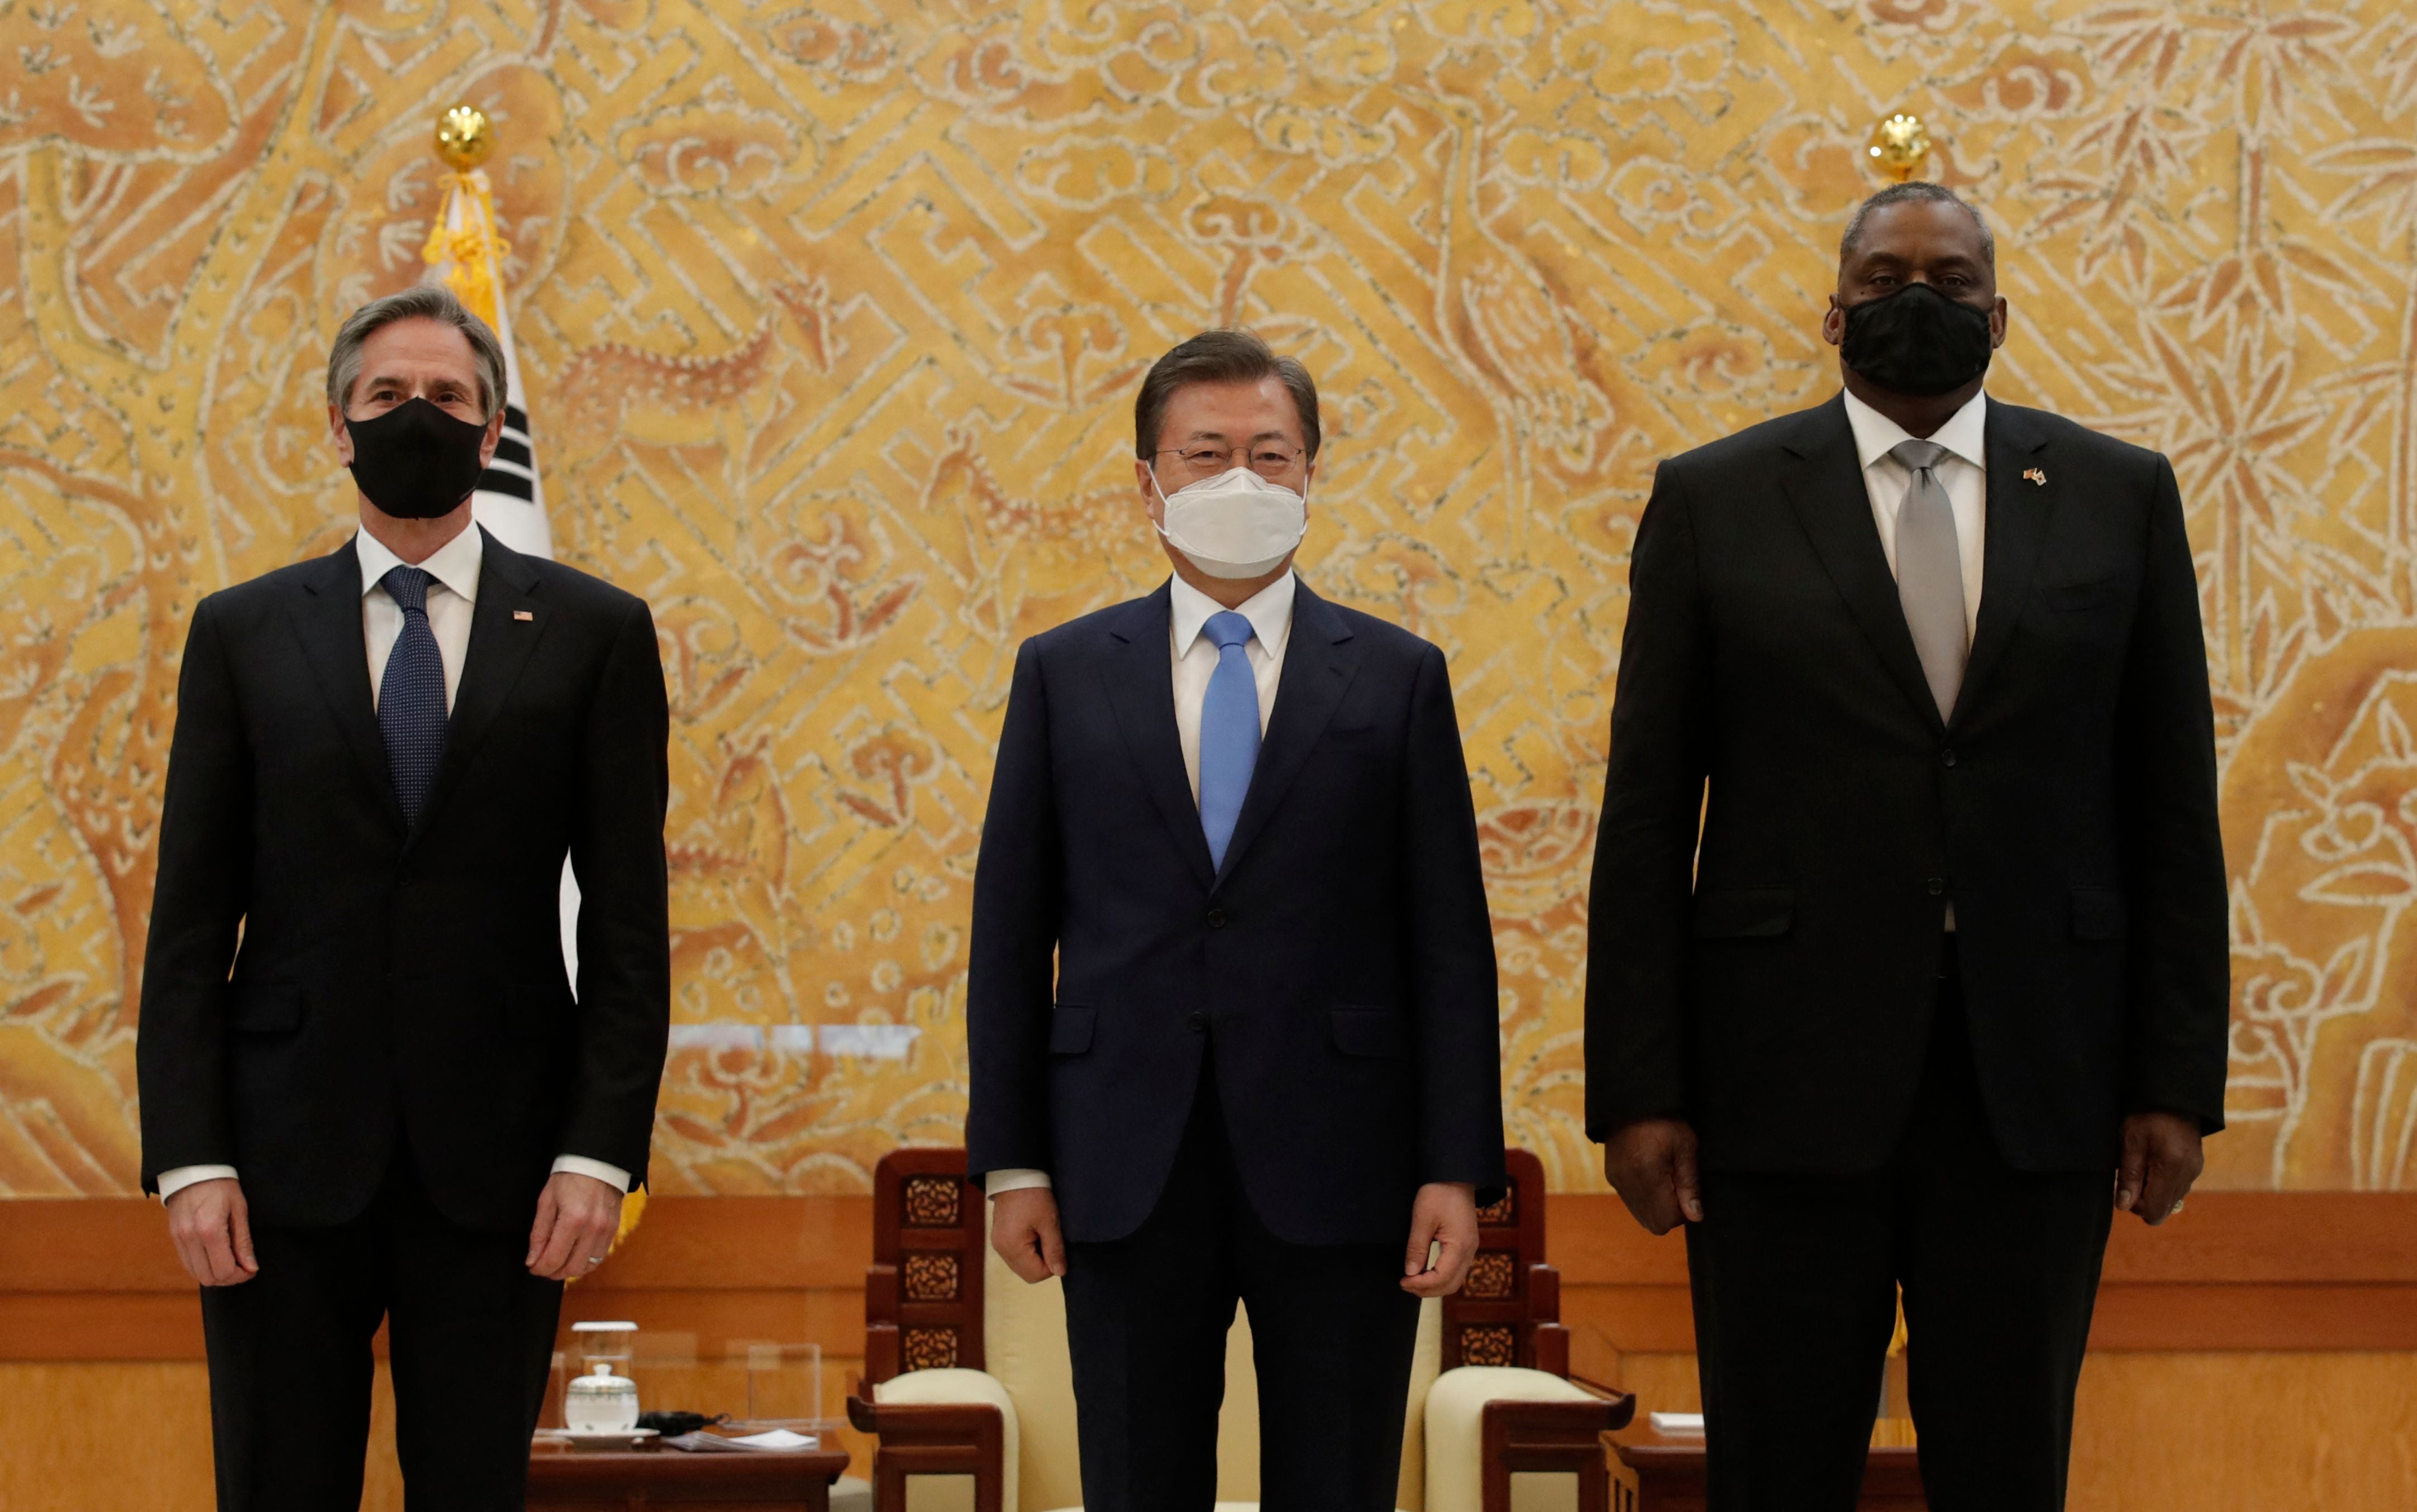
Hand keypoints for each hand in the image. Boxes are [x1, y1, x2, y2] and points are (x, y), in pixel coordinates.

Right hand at [165, 1178, 257, 1286]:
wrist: (193, 1170)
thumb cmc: (222, 1186)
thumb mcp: (239, 1209)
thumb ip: (243, 1242)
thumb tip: (251, 1268)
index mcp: (210, 1230)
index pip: (224, 1270)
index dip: (240, 1275)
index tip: (251, 1269)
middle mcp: (190, 1238)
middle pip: (208, 1278)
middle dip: (228, 1278)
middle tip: (242, 1268)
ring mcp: (179, 1239)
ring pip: (196, 1274)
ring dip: (215, 1274)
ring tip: (230, 1262)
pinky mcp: (174, 1238)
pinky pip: (187, 1263)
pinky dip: (202, 1266)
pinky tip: (216, 1256)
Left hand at [527, 1172, 626, 1279]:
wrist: (598, 1162)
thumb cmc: (569, 1178)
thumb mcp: (546, 1201)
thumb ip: (539, 1233)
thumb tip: (532, 1260)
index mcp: (573, 1219)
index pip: (554, 1259)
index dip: (540, 1268)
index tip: (533, 1267)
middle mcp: (592, 1228)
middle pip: (572, 1268)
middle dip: (554, 1272)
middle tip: (543, 1266)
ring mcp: (606, 1230)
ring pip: (587, 1266)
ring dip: (570, 1269)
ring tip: (559, 1260)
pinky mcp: (614, 1229)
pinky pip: (600, 1257)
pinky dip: (585, 1261)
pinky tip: (575, 1254)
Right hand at [990, 1187, 1065, 1282]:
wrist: (1015, 1174)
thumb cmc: (1034, 1196)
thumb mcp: (1049, 1222)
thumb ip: (1055, 1249)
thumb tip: (1060, 1272)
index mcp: (1012, 1247)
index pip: (1036, 1275)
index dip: (1051, 1265)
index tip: (1057, 1245)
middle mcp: (1001, 1250)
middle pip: (1027, 1273)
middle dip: (1043, 1262)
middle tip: (1050, 1239)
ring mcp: (998, 1244)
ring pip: (1021, 1265)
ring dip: (1035, 1256)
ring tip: (1041, 1233)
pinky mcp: (999, 1238)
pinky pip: (1016, 1255)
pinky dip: (1027, 1250)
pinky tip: (1033, 1232)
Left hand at [1401, 1182, 1478, 1297]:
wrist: (1455, 1175)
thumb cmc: (1438, 1192)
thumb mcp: (1423, 1218)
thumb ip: (1417, 1247)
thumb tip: (1411, 1273)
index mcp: (1460, 1245)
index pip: (1442, 1278)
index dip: (1422, 1285)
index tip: (1403, 1281)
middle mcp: (1469, 1250)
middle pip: (1451, 1284)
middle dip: (1428, 1290)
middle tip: (1405, 1284)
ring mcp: (1470, 1248)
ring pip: (1455, 1279)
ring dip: (1434, 1285)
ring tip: (1413, 1280)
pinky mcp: (1466, 1243)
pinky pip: (1455, 1269)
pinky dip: (1440, 1276)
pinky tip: (1425, 1271)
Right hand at [1602, 1117, 1702, 1234]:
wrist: (1633, 1099)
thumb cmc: (1665, 1120)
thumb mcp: (1686, 1147)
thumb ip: (1690, 1184)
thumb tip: (1695, 1216)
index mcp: (1646, 1175)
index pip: (1666, 1221)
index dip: (1682, 1212)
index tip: (1687, 1188)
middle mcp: (1626, 1183)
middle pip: (1653, 1224)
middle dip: (1670, 1212)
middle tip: (1677, 1184)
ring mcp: (1616, 1181)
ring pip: (1642, 1216)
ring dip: (1658, 1206)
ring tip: (1665, 1177)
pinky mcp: (1611, 1177)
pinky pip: (1632, 1202)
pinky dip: (1646, 1198)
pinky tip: (1653, 1174)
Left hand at [2115, 1111, 2202, 1225]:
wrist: (2174, 1096)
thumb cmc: (2147, 1115)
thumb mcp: (2131, 1141)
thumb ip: (2128, 1175)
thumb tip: (2124, 1206)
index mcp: (2171, 1169)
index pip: (2155, 1211)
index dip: (2136, 1206)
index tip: (2125, 1186)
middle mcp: (2188, 1175)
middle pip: (2164, 1209)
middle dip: (2144, 1199)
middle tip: (2131, 1175)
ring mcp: (2194, 1171)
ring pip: (2171, 1199)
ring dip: (2154, 1191)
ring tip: (2142, 1165)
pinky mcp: (2196, 1166)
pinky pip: (2178, 1187)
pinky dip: (2163, 1183)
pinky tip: (2153, 1163)